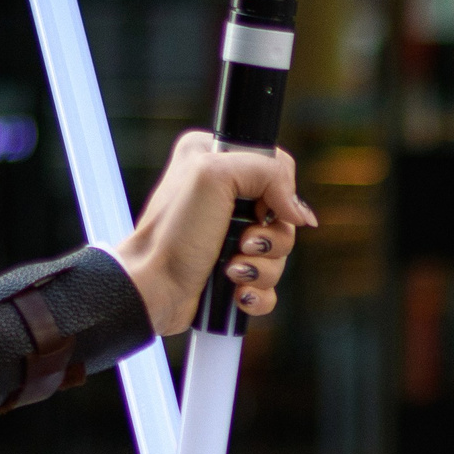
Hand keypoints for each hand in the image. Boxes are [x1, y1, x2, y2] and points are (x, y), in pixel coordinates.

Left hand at [108, 130, 318, 336]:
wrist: (152, 288)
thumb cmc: (172, 233)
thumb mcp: (215, 177)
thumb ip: (268, 173)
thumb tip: (301, 212)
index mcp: (217, 160)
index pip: (276, 168)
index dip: (277, 194)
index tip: (257, 211)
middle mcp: (224, 196)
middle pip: (283, 215)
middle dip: (270, 239)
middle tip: (243, 244)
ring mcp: (230, 236)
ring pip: (280, 253)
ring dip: (262, 268)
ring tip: (232, 272)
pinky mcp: (233, 271)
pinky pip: (270, 284)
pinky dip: (259, 292)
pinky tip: (238, 292)